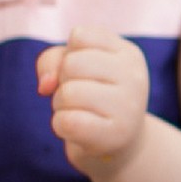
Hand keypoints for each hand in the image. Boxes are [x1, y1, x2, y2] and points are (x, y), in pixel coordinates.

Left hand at [36, 26, 149, 178]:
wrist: (118, 145)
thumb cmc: (93, 99)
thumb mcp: (74, 69)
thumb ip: (52, 60)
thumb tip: (46, 85)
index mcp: (129, 53)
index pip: (80, 36)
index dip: (69, 55)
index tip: (84, 72)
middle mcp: (135, 76)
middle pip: (71, 64)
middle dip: (63, 82)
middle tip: (79, 97)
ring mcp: (129, 107)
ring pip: (68, 93)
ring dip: (61, 105)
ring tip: (79, 112)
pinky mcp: (116, 135)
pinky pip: (67, 122)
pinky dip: (60, 126)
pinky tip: (76, 130)